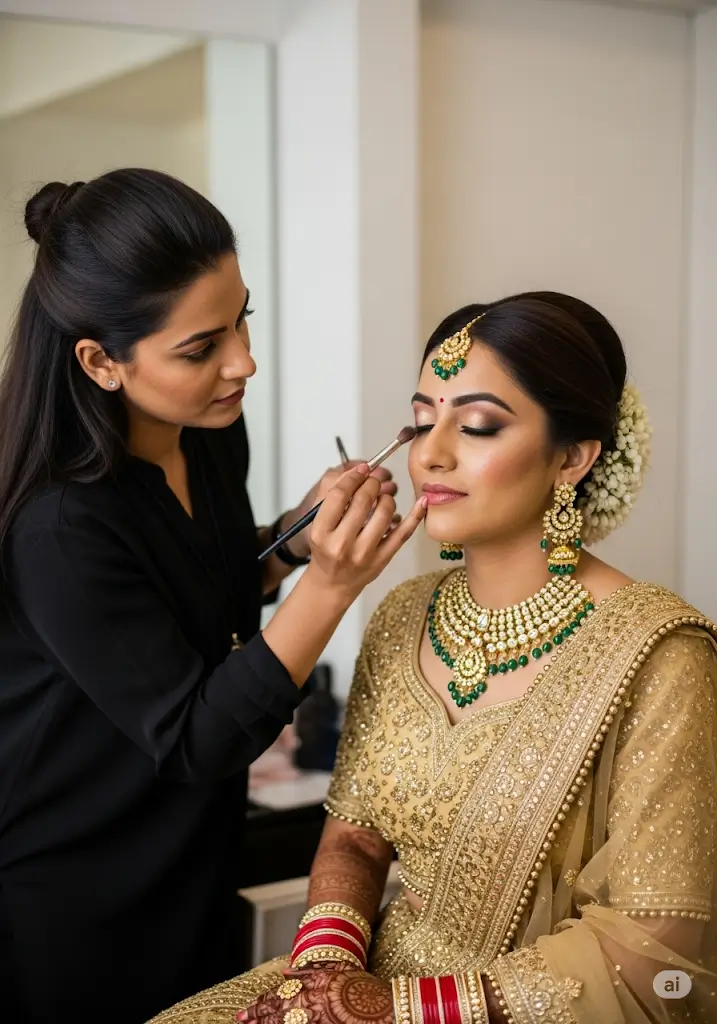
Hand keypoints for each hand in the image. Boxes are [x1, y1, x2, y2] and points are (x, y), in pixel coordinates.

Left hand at [238, 967, 392, 1023]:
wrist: (394, 1009)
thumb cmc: (368, 990)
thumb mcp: (340, 972)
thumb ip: (311, 972)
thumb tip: (284, 972)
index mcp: (318, 982)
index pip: (282, 994)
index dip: (262, 1004)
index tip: (245, 1012)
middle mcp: (317, 999)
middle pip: (280, 1010)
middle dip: (258, 1017)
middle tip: (241, 1020)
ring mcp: (322, 1017)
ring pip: (288, 1023)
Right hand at [306, 465, 425, 602]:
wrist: (332, 583)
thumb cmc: (326, 550)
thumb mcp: (318, 525)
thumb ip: (334, 499)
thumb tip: (362, 471)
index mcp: (321, 532)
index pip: (339, 494)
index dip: (353, 477)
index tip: (362, 469)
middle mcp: (342, 544)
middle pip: (363, 499)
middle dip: (371, 483)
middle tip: (372, 482)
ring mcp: (364, 553)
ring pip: (385, 511)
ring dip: (387, 497)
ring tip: (382, 498)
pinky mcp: (383, 559)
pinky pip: (404, 532)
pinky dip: (416, 514)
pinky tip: (422, 501)